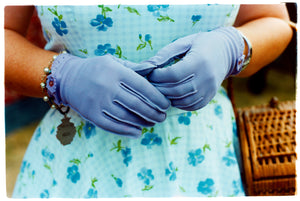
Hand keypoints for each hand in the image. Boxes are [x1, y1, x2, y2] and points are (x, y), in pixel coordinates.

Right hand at [47, 53, 169, 137]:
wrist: (68, 78)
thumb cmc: (96, 69)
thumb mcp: (113, 61)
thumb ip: (133, 69)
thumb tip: (156, 76)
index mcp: (116, 71)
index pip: (143, 87)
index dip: (157, 98)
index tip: (166, 105)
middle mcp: (107, 86)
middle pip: (137, 104)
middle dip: (154, 113)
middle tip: (163, 117)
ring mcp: (98, 102)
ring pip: (126, 117)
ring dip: (143, 122)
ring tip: (153, 123)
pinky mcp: (91, 114)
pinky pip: (112, 126)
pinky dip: (127, 131)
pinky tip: (137, 132)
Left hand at [145, 27, 244, 110]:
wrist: (227, 52)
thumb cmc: (202, 44)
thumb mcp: (184, 42)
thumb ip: (165, 54)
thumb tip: (146, 66)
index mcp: (199, 61)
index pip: (173, 74)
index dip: (158, 77)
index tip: (150, 74)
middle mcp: (206, 78)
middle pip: (176, 90)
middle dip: (160, 88)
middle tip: (150, 84)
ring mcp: (209, 90)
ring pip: (182, 101)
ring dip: (167, 97)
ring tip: (159, 90)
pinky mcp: (209, 97)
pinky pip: (190, 106)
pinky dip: (178, 103)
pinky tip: (171, 96)